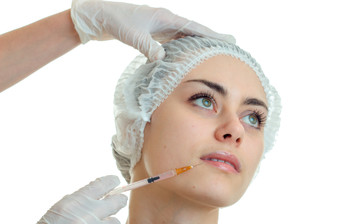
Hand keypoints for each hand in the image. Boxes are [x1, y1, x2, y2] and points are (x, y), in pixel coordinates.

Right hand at [24, 175, 126, 223]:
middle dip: (119, 201)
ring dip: (108, 223)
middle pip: (118, 201)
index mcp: (76, 201)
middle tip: (118, 201)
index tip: (115, 181)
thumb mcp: (60, 208)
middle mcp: (87, 214)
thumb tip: (102, 191)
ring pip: (114, 221)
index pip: (104, 184)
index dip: (113, 181)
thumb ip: (81, 200)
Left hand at [71, 0, 235, 60]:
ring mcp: (159, 25)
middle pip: (193, 29)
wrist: (100, 16)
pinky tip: (185, 53)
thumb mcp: (133, 35)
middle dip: (210, 37)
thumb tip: (162, 59)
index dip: (211, 34)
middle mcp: (165, 20)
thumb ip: (148, 46)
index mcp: (164, 18)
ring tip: (211, 49)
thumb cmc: (116, 22)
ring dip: (197, 42)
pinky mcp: (152, 32)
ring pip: (184, 35)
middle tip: (227, 44)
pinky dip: (182, 46)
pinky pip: (172, 39)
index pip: (194, 26)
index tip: (228, 38)